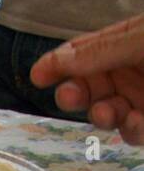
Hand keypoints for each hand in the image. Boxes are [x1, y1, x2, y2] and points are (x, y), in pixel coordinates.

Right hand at [30, 14, 143, 144]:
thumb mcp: (141, 37)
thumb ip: (101, 51)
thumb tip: (52, 63)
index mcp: (125, 43)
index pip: (83, 54)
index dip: (58, 64)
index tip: (37, 76)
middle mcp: (130, 71)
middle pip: (89, 88)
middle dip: (74, 94)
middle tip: (68, 97)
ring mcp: (142, 97)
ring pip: (107, 115)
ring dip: (101, 117)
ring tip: (106, 112)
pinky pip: (133, 132)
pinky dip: (130, 131)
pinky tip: (134, 121)